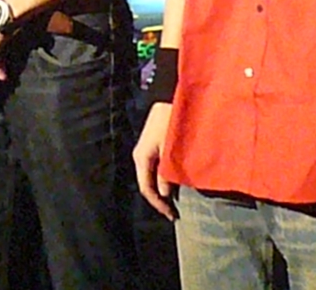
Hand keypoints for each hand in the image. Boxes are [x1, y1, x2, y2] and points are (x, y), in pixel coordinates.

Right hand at [133, 101, 176, 219]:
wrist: (169, 98)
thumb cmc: (171, 123)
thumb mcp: (171, 150)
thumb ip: (167, 174)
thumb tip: (165, 194)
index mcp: (141, 158)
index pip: (146, 188)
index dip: (158, 204)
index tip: (172, 215)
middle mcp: (140, 156)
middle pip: (147, 183)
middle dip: (160, 199)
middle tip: (173, 212)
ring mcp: (145, 150)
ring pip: (151, 175)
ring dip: (162, 188)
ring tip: (175, 200)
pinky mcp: (153, 145)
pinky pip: (155, 167)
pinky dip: (163, 178)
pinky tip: (173, 182)